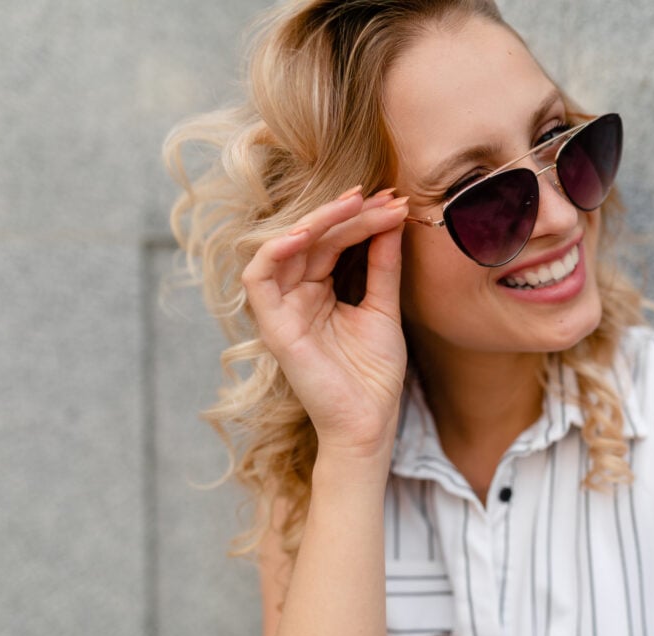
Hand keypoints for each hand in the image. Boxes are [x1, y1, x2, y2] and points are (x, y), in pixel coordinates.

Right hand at [241, 186, 409, 453]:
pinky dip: (276, 251)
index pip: (334, 241)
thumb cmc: (374, 373)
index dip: (361, 218)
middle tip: (381, 196)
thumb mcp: (383, 307)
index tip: (395, 201)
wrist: (370, 421)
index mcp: (319, 291)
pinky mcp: (272, 327)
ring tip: (353, 204)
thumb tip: (393, 218)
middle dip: (346, 213)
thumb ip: (383, 264)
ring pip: (287, 248)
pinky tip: (306, 234)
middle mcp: (296, 295)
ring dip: (317, 221)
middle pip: (313, 239)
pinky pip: (258, 279)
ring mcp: (282, 310)